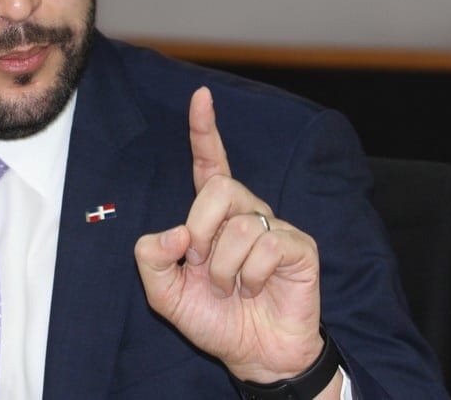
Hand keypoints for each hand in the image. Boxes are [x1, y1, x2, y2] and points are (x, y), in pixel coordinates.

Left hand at [133, 87, 327, 384]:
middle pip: (217, 187)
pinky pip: (267, 246)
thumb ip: (152, 258)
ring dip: (224, 268)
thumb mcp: (164, 294)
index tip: (201, 96)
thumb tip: (176, 232)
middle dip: (201, 230)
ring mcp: (273, 228)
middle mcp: (244, 212)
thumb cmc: (214, 318)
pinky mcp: (298, 247)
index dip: (204, 129)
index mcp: (211, 215)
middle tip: (201, 266)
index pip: (208, 162)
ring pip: (238, 224)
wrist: (253, 355)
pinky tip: (257, 290)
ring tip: (232, 288)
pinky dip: (252, 275)